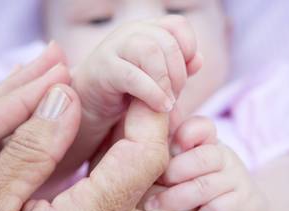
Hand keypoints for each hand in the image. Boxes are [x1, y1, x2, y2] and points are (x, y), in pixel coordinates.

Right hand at [74, 15, 201, 118]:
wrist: (89, 106)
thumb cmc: (126, 93)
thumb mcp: (158, 81)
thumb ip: (179, 70)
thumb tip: (199, 60)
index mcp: (147, 30)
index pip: (177, 25)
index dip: (187, 49)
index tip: (185, 75)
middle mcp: (130, 33)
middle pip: (167, 40)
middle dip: (178, 73)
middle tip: (175, 97)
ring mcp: (114, 48)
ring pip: (150, 51)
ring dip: (166, 81)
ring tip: (168, 103)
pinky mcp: (102, 69)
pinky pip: (133, 76)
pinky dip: (152, 93)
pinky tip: (160, 107)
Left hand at [145, 117, 269, 210]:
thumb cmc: (200, 188)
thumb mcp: (183, 166)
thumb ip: (166, 148)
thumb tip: (141, 118)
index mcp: (210, 143)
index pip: (202, 126)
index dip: (184, 135)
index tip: (168, 150)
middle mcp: (226, 157)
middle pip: (202, 157)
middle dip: (172, 172)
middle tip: (151, 185)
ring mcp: (238, 181)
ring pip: (205, 186)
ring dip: (175, 198)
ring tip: (153, 206)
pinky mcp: (246, 206)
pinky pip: (219, 210)